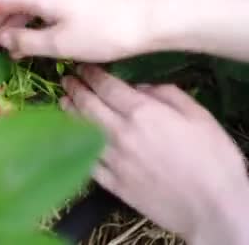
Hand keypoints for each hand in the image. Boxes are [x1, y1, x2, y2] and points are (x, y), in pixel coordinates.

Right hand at [0, 0, 159, 61]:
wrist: (151, 21)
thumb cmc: (104, 33)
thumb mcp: (60, 43)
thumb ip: (26, 41)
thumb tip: (3, 40)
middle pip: (8, 4)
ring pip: (24, 9)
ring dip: (7, 28)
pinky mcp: (76, 2)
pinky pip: (41, 13)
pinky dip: (27, 28)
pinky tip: (24, 45)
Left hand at [60, 65, 248, 244]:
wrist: (213, 208)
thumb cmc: (214, 159)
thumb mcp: (199, 116)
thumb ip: (167, 94)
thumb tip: (140, 86)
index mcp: (142, 113)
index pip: (106, 86)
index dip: (91, 74)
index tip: (82, 67)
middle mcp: (120, 133)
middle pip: (87, 105)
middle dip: (75, 89)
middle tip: (66, 80)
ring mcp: (112, 160)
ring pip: (80, 130)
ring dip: (69, 113)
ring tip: (62, 102)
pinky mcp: (111, 183)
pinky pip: (86, 160)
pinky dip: (74, 146)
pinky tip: (69, 137)